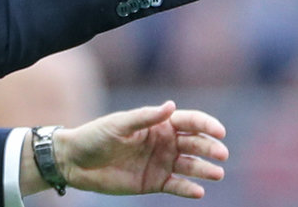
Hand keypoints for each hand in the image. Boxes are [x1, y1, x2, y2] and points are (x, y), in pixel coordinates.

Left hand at [57, 101, 227, 198]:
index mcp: (158, 124)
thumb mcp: (119, 125)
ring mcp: (161, 163)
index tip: (219, 132)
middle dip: (210, 147)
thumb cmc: (95, 136)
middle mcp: (164, 143)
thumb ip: (145, 117)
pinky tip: (198, 191)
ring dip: (205, 169)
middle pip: (195, 143)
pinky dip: (188, 189)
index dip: (206, 125)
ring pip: (190, 166)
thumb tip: (172, 105)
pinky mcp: (155, 182)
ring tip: (215, 174)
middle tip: (221, 154)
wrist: (75, 162)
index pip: (189, 121)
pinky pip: (177, 186)